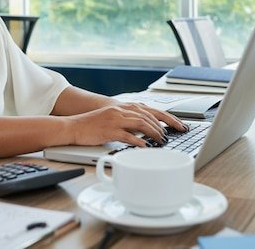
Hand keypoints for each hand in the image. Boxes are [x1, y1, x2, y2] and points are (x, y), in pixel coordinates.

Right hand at [69, 101, 187, 146]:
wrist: (74, 126)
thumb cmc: (93, 125)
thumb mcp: (114, 119)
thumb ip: (129, 122)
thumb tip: (147, 132)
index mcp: (124, 107)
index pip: (152, 110)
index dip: (169, 117)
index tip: (180, 125)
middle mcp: (122, 110)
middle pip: (150, 115)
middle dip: (165, 126)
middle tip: (173, 136)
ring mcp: (116, 119)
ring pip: (142, 123)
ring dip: (154, 132)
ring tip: (162, 141)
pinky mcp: (109, 130)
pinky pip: (128, 135)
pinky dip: (139, 141)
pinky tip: (146, 147)